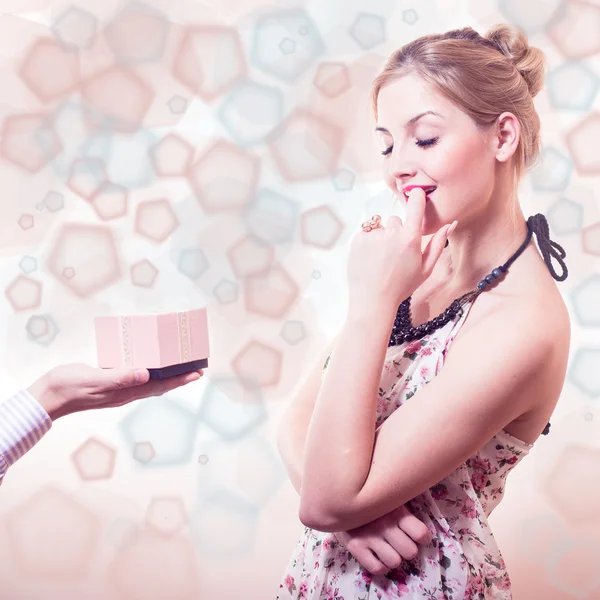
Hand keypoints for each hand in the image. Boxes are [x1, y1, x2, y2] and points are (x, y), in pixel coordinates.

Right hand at [27, 363, 203, 420]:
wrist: (46, 398)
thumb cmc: (68, 387)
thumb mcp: (94, 379)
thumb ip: (119, 377)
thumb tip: (145, 374)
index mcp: (124, 392)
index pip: (160, 386)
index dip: (179, 380)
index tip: (197, 373)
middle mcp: (124, 393)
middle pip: (159, 385)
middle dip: (178, 377)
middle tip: (195, 367)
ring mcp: (117, 390)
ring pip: (149, 382)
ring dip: (165, 374)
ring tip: (177, 365)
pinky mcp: (108, 385)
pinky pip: (134, 378)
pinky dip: (147, 371)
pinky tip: (147, 363)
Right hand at [334, 504, 432, 575]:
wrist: (339, 497)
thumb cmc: (371, 500)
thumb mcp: (389, 498)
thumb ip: (404, 508)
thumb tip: (422, 518)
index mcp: (396, 511)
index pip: (420, 533)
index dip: (424, 538)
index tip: (419, 537)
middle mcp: (384, 525)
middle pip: (410, 552)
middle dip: (407, 549)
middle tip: (400, 542)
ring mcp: (369, 537)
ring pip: (395, 562)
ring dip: (393, 558)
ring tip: (387, 548)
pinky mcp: (355, 547)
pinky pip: (377, 568)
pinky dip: (380, 565)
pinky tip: (377, 555)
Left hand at [347, 188, 455, 316]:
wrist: (372, 300)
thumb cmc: (401, 287)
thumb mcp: (425, 269)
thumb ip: (437, 244)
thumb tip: (450, 223)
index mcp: (410, 239)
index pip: (415, 206)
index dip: (416, 197)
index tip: (416, 192)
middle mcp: (391, 234)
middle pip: (395, 221)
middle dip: (396, 233)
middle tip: (395, 254)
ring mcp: (373, 236)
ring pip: (379, 228)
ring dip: (381, 239)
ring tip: (381, 260)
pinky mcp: (358, 239)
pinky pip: (366, 234)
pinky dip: (368, 243)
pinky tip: (370, 260)